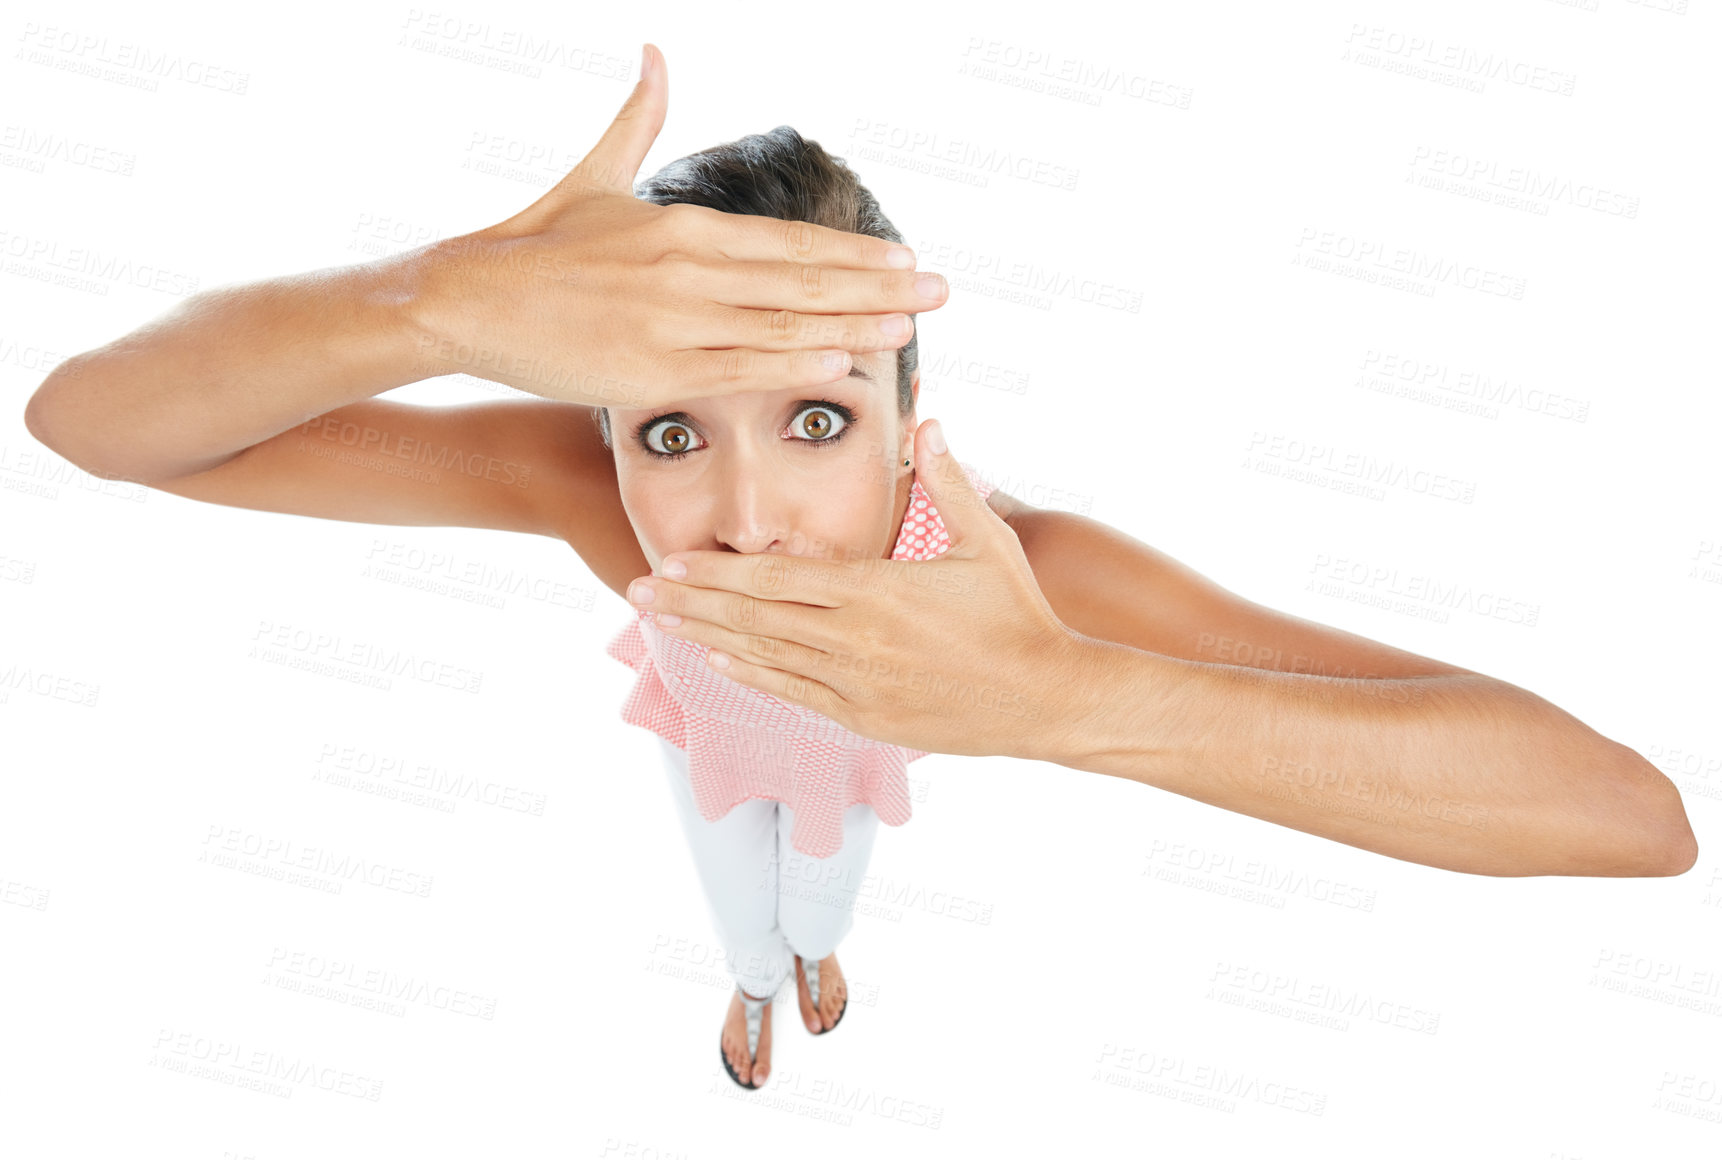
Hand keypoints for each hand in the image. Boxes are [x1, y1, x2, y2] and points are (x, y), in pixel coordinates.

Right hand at [403, 43, 946, 409]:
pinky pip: (737, 371)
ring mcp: (675, 323)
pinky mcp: (653, 370)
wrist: (467, 297)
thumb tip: (654, 52)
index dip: (856, 254)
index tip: (909, 260)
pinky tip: (838, 367)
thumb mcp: (597, 173)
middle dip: (880, 289)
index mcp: (685, 227)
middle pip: (805, 283)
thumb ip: (639, 117)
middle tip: (942, 293)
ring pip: (783, 329)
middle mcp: (690, 270)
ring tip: (908, 331)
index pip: (792, 245)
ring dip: (852, 330)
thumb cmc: (538, 241)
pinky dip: (790, 369)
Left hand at [624, 419, 1095, 759]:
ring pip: (763, 659)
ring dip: (706, 641)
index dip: (719, 572)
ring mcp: (857, 686)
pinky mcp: (866, 720)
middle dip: (692, 603)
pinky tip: (718, 664)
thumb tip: (927, 421)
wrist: (1047, 697)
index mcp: (876, 593)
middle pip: (754, 619)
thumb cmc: (1019, 614)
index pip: (777, 581)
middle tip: (637, 591)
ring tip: (658, 626)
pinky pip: (794, 696)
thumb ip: (947, 481)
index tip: (672, 560)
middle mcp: (855, 642)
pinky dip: (752, 678)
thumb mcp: (986, 540)